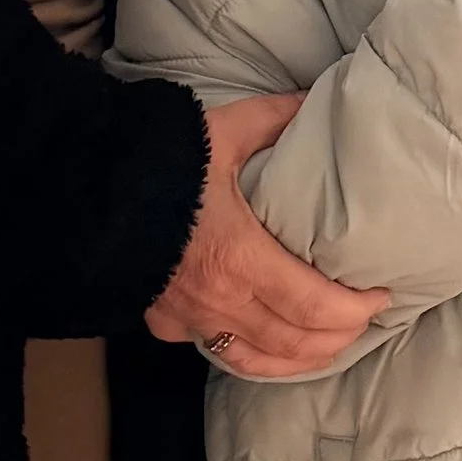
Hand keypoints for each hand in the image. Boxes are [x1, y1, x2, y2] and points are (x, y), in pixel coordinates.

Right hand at [145, 95, 388, 380]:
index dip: (354, 310)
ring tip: (329, 346)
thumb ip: (273, 119)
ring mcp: (191, 317)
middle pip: (296, 341)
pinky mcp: (166, 322)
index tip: (379, 298)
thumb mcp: (221, 131)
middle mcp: (220, 299)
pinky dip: (254, 359)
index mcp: (242, 258)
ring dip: (302, 359)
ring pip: (260, 359)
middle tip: (363, 321)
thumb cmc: (156, 163)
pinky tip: (270, 352)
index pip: (315, 305)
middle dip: (338, 338)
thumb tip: (312, 101)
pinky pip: (219, 351)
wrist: (81, 191)